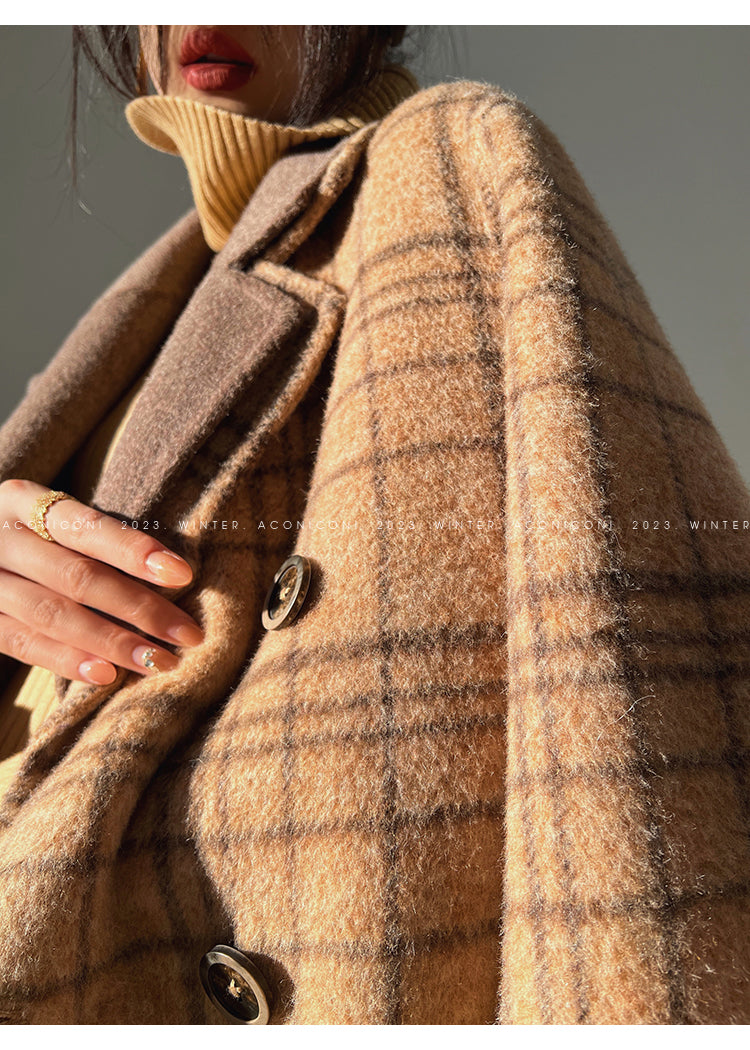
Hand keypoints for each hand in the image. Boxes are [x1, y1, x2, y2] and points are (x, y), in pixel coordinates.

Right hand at [0, 479, 204, 684]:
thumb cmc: (30, 538)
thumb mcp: (48, 520)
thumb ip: (93, 539)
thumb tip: (173, 573)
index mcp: (21, 501)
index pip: (85, 527)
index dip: (133, 551)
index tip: (182, 574)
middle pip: (76, 576)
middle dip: (138, 608)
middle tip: (187, 633)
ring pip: (53, 614)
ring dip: (112, 642)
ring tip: (158, 661)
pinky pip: (23, 644)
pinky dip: (67, 660)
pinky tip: (106, 674)